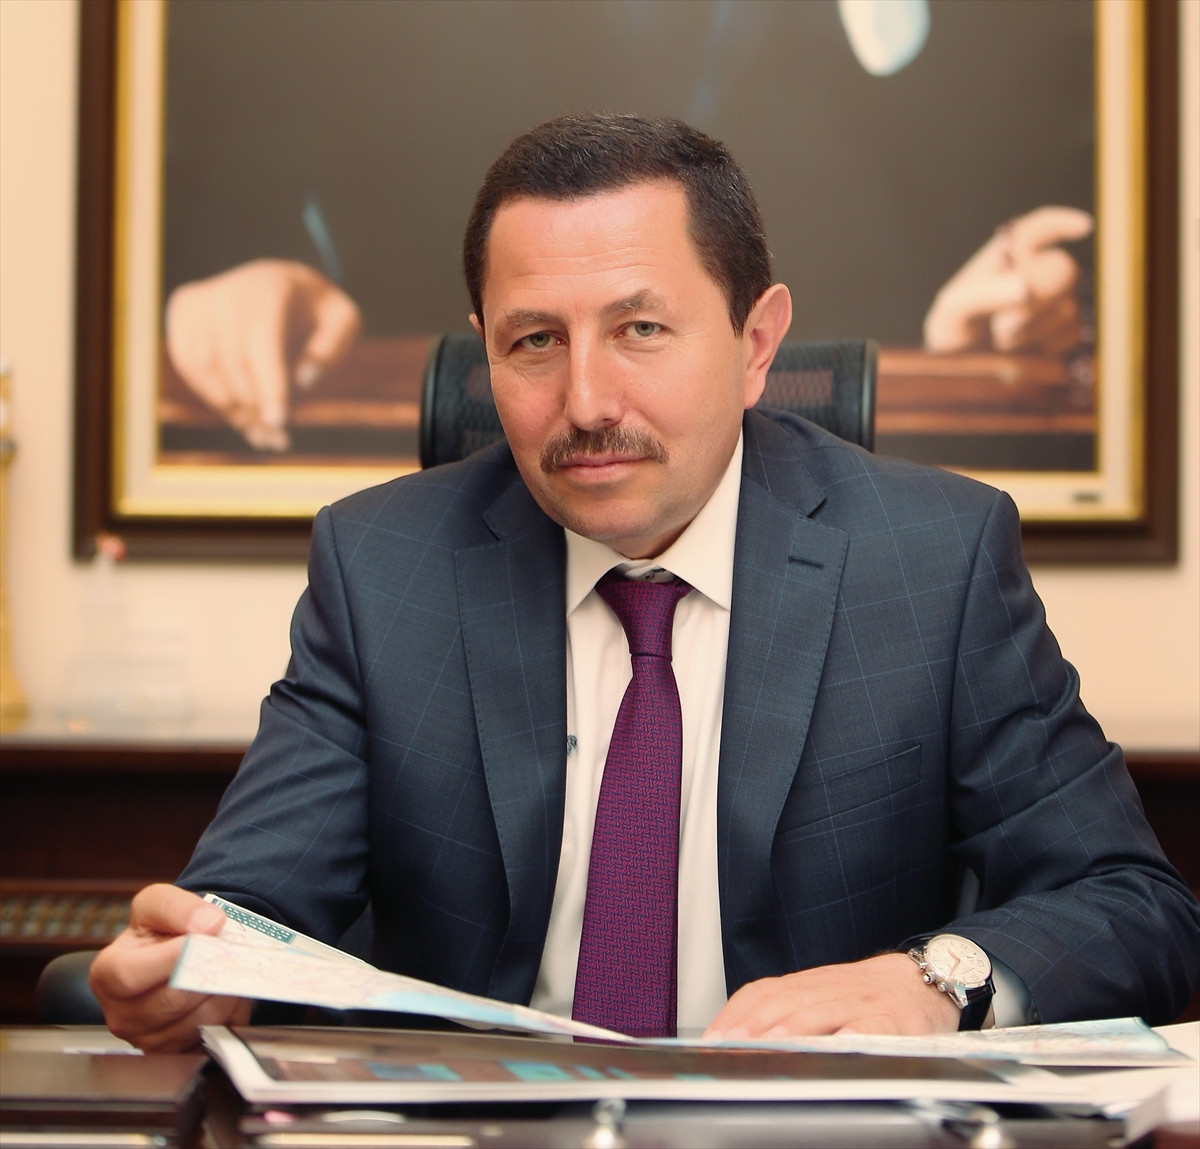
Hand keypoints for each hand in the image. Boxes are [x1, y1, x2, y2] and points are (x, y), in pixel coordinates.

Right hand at [89, 884, 250, 1051]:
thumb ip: (177, 906)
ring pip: (200, 1020)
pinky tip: (226, 989)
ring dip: (225, 990)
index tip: (203, 938)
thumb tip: (208, 924)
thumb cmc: (159, 931)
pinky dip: (231, 1010)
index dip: (172, 957)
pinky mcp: (179, 1052)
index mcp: (108, 974)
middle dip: (207, 971)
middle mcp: (122, 1014)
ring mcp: (149, 1039)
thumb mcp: (157, 902)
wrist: (177, 952)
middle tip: (228, 949)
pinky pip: (216, 1034)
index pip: (130, 975)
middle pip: (172, 1001)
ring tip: (227, 967)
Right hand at [165, 259, 361, 450]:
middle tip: (279, 438)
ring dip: (235, 409)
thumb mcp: (342, 321)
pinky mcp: (182, 314)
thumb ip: (332, 349)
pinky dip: (216, 395)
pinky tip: (242, 413)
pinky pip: (191, 368)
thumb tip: (304, 381)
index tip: (279, 423)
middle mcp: (227, 292)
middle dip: (257, 407)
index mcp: (270, 291)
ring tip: (264, 434)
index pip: (263, 345)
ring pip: (209, 371)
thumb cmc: (315, 309)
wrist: (274, 278)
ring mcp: (200, 302)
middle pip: (235, 365)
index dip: (270, 387)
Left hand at [703, 953, 961, 1039]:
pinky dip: (853, 1036)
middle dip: (756, 1024)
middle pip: (786, 1001)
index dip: (736, 1013)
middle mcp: (830, 988)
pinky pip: (872, 1027)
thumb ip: (786, 1011)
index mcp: (808, 984)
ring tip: (772, 1044)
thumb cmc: (865, 995)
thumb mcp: (822, 996)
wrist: (922, 978)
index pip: (762, 992)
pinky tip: (838, 1047)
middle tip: (733, 1045)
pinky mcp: (895, 1020)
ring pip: (822, 1010)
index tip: (714, 1038)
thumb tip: (737, 1039)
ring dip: (794, 1027)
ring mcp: (861, 1003)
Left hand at [923, 206, 1093, 354]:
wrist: (960, 369)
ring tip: (1001, 341)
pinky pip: (1071, 335)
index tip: (1084, 227)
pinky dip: (1045, 347)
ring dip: (1032, 331)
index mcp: (1008, 256)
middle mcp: (1038, 272)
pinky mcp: (1064, 333)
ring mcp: (1055, 302)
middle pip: (1064, 270)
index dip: (1064, 223)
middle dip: (1034, 302)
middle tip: (1001, 328)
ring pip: (1067, 308)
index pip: (1041, 227)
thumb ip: (983, 294)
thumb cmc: (954, 331)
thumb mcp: (952, 311)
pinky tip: (1023, 352)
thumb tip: (1025, 287)